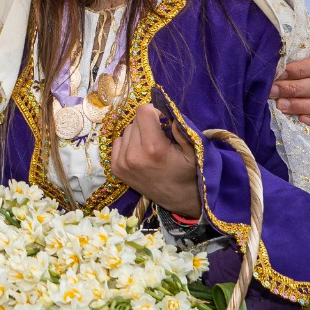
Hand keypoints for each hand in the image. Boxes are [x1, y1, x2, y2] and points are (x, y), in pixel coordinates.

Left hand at [111, 104, 201, 218]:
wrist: (179, 200)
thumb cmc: (189, 173)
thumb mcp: (194, 151)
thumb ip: (181, 129)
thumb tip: (167, 109)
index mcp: (153, 148)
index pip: (143, 112)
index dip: (155, 111)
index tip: (163, 120)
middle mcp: (133, 155)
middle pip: (135, 121)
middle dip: (147, 124)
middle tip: (160, 136)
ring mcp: (122, 163)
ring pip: (126, 131)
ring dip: (138, 134)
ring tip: (150, 147)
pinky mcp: (115, 168)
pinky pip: (117, 143)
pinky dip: (128, 144)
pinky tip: (140, 154)